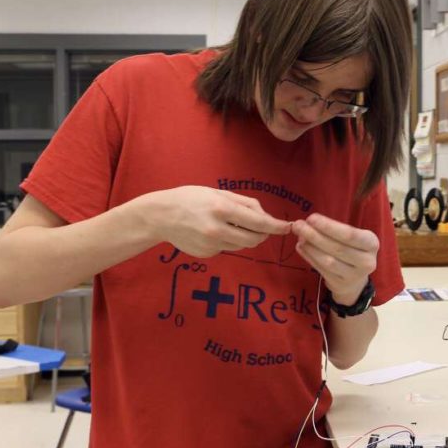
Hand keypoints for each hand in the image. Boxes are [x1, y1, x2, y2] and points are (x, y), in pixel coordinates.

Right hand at [148, 186, 290, 257]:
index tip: (287, 227)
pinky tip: (213, 231)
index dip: (276, 226)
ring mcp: (211, 245)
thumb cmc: (191, 198)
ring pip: (242, 245)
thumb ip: (244, 203)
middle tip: (262, 226)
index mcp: (222, 209)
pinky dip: (228, 241)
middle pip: (254, 239)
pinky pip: (227, 249)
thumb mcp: (218, 193)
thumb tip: (265, 216)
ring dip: (245, 237)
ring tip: (231, 223)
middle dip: (263, 234)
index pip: (258, 222)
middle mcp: (217, 230)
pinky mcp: (207, 254)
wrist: (160, 216)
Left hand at [291, 214, 378, 304]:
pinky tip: (301, 247)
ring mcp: (354, 276)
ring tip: (299, 237)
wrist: (356, 280)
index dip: (329, 227)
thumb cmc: (353, 250)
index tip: (311, 218)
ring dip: (311, 247)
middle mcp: (366, 261)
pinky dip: (309, 257)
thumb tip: (310, 222)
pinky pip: (322, 270)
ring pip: (328, 261)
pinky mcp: (340, 284)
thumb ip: (336, 229)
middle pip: (337, 248)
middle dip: (315, 235)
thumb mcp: (354, 237)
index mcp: (371, 243)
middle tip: (298, 225)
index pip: (350, 234)